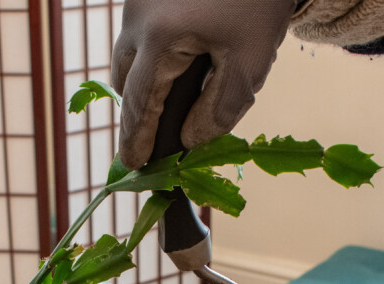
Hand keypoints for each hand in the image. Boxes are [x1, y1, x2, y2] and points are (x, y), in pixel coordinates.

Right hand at [111, 0, 298, 169]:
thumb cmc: (258, 0)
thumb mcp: (250, 62)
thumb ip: (219, 110)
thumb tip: (189, 140)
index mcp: (159, 38)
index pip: (140, 104)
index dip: (136, 139)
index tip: (132, 166)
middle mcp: (136, 17)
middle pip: (124, 81)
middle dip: (137, 112)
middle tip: (156, 139)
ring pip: (128, 55)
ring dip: (144, 82)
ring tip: (171, 103)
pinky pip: (139, 33)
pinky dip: (152, 56)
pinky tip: (182, 63)